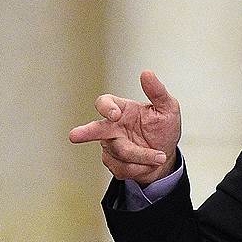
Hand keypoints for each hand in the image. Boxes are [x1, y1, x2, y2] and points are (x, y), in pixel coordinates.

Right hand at [69, 70, 181, 185]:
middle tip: (74, 136)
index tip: (114, 114)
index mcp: (122, 109)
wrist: (166, 156)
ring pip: (119, 153)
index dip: (106, 108)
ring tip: (159, 156)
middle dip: (85, 133)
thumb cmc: (164, 129)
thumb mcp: (168, 108)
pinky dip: (141, 168)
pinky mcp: (113, 164)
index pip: (105, 103)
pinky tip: (149, 164)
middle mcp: (112, 127)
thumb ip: (157, 92)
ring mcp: (110, 146)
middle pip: (94, 129)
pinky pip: (123, 168)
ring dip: (142, 157)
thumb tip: (147, 73)